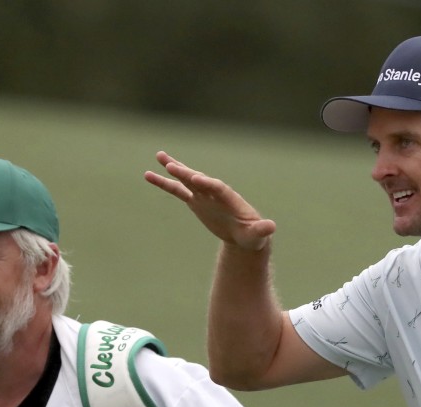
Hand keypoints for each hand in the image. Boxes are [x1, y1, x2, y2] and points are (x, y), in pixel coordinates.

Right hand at [144, 151, 276, 250]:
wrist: (245, 235)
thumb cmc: (254, 235)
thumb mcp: (258, 235)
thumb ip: (262, 229)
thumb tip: (271, 227)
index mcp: (231, 199)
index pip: (218, 189)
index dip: (208, 184)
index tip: (196, 179)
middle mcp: (216, 193)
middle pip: (201, 180)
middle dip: (188, 173)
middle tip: (172, 165)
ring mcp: (205, 196)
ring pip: (187, 180)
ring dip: (174, 169)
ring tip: (159, 156)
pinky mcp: (196, 201)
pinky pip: (178, 190)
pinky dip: (165, 183)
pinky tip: (149, 174)